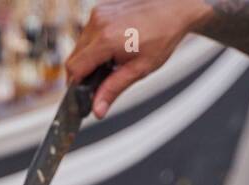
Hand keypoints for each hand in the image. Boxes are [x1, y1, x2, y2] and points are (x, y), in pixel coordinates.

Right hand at [66, 0, 209, 117]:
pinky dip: (94, 43)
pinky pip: (88, 32)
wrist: (175, 8)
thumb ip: (113, 89)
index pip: (74, 68)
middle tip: (101, 80)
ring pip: (79, 45)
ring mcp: (98, 13)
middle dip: (83, 73)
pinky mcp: (100, 8)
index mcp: (107, 39)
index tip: (81, 95)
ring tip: (111, 61)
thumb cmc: (162, 35)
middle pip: (74, 57)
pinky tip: (113, 46)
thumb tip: (97, 110)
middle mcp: (98, 23)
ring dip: (89, 57)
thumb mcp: (139, 69)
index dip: (75, 85)